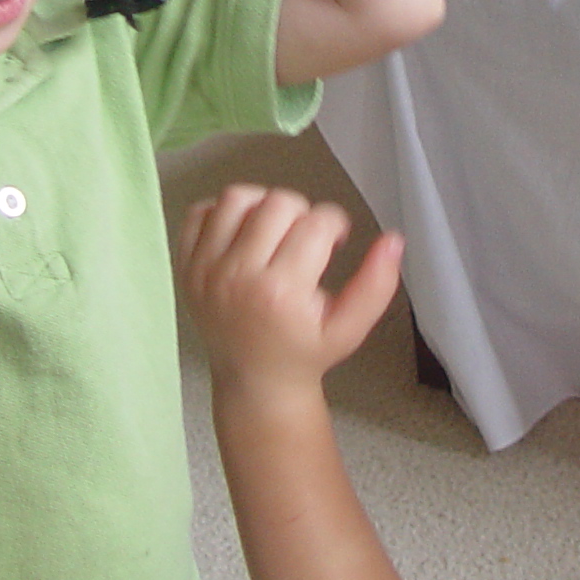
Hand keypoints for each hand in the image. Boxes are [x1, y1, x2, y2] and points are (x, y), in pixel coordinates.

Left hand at [179, 185, 401, 397]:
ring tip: (275, 229)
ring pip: (236, 198)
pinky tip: (243, 234)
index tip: (335, 241)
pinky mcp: (186, 266)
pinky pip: (199, 212)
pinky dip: (222, 213)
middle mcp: (238, 276)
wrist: (254, 381)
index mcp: (281, 292)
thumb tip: (393, 240)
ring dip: (262, 204)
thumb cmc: (304, 352)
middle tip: (307, 239)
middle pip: (278, 203)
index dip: (335, 225)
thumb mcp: (351, 328)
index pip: (316, 224)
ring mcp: (205, 270)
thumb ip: (377, 285)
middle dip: (302, 212)